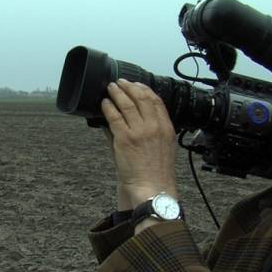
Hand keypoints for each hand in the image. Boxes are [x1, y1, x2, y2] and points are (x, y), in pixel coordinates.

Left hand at [101, 79, 177, 207]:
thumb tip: (128, 119)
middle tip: (121, 82)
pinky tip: (104, 104)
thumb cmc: (154, 174)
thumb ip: (145, 132)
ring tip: (110, 88)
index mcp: (167, 129)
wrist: (152, 189)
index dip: (145, 90)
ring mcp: (140, 131)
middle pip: (142, 98)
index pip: (157, 102)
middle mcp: (155, 127)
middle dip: (130, 87)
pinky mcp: (126, 138)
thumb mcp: (159, 149)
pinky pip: (114, 117)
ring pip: (127, 104)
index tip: (137, 85)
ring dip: (117, 93)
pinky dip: (108, 107)